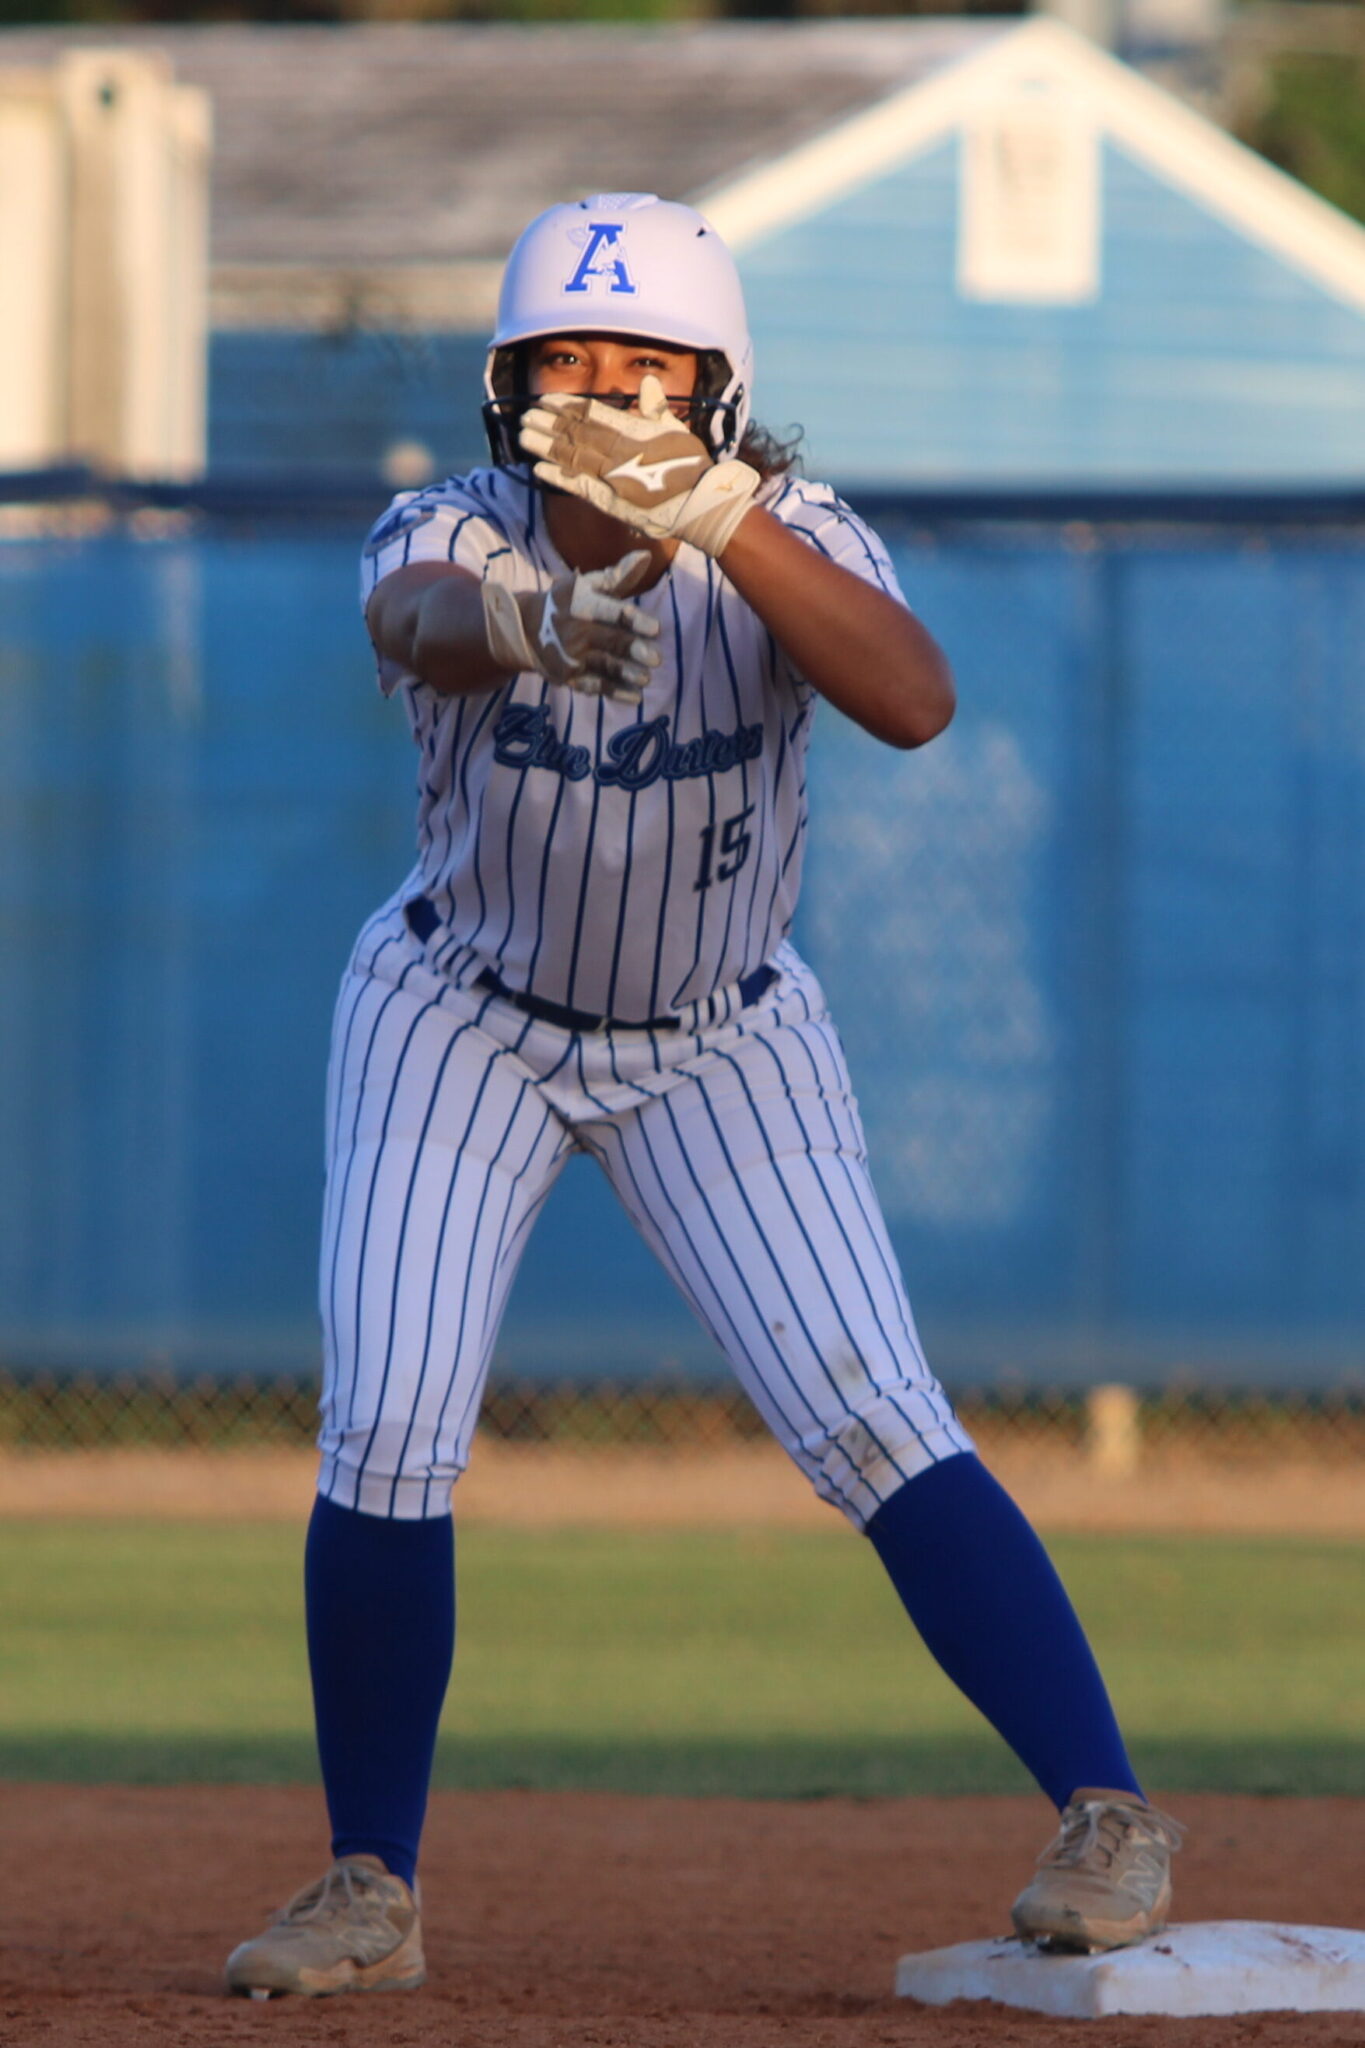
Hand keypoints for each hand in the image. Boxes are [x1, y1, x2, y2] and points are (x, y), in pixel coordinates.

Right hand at [480, 550, 660, 702]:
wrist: (526, 628)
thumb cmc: (567, 602)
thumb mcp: (586, 584)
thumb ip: (618, 575)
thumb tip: (646, 556)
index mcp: (583, 604)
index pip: (611, 612)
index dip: (634, 620)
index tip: (656, 629)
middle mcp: (576, 631)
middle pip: (609, 641)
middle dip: (633, 650)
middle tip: (656, 659)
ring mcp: (571, 656)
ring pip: (603, 666)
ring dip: (626, 674)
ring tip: (646, 679)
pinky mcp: (570, 676)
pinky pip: (594, 686)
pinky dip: (615, 692)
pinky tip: (635, 697)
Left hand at [520, 375, 760, 558]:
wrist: (703, 505)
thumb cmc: (693, 466)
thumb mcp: (678, 429)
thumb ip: (656, 408)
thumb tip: (647, 381)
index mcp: (634, 432)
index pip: (593, 415)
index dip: (566, 407)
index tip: (547, 401)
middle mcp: (620, 452)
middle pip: (576, 434)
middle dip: (548, 424)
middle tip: (526, 415)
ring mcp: (615, 478)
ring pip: (572, 458)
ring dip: (545, 447)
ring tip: (524, 436)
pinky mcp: (613, 501)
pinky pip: (580, 487)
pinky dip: (558, 478)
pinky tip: (538, 469)